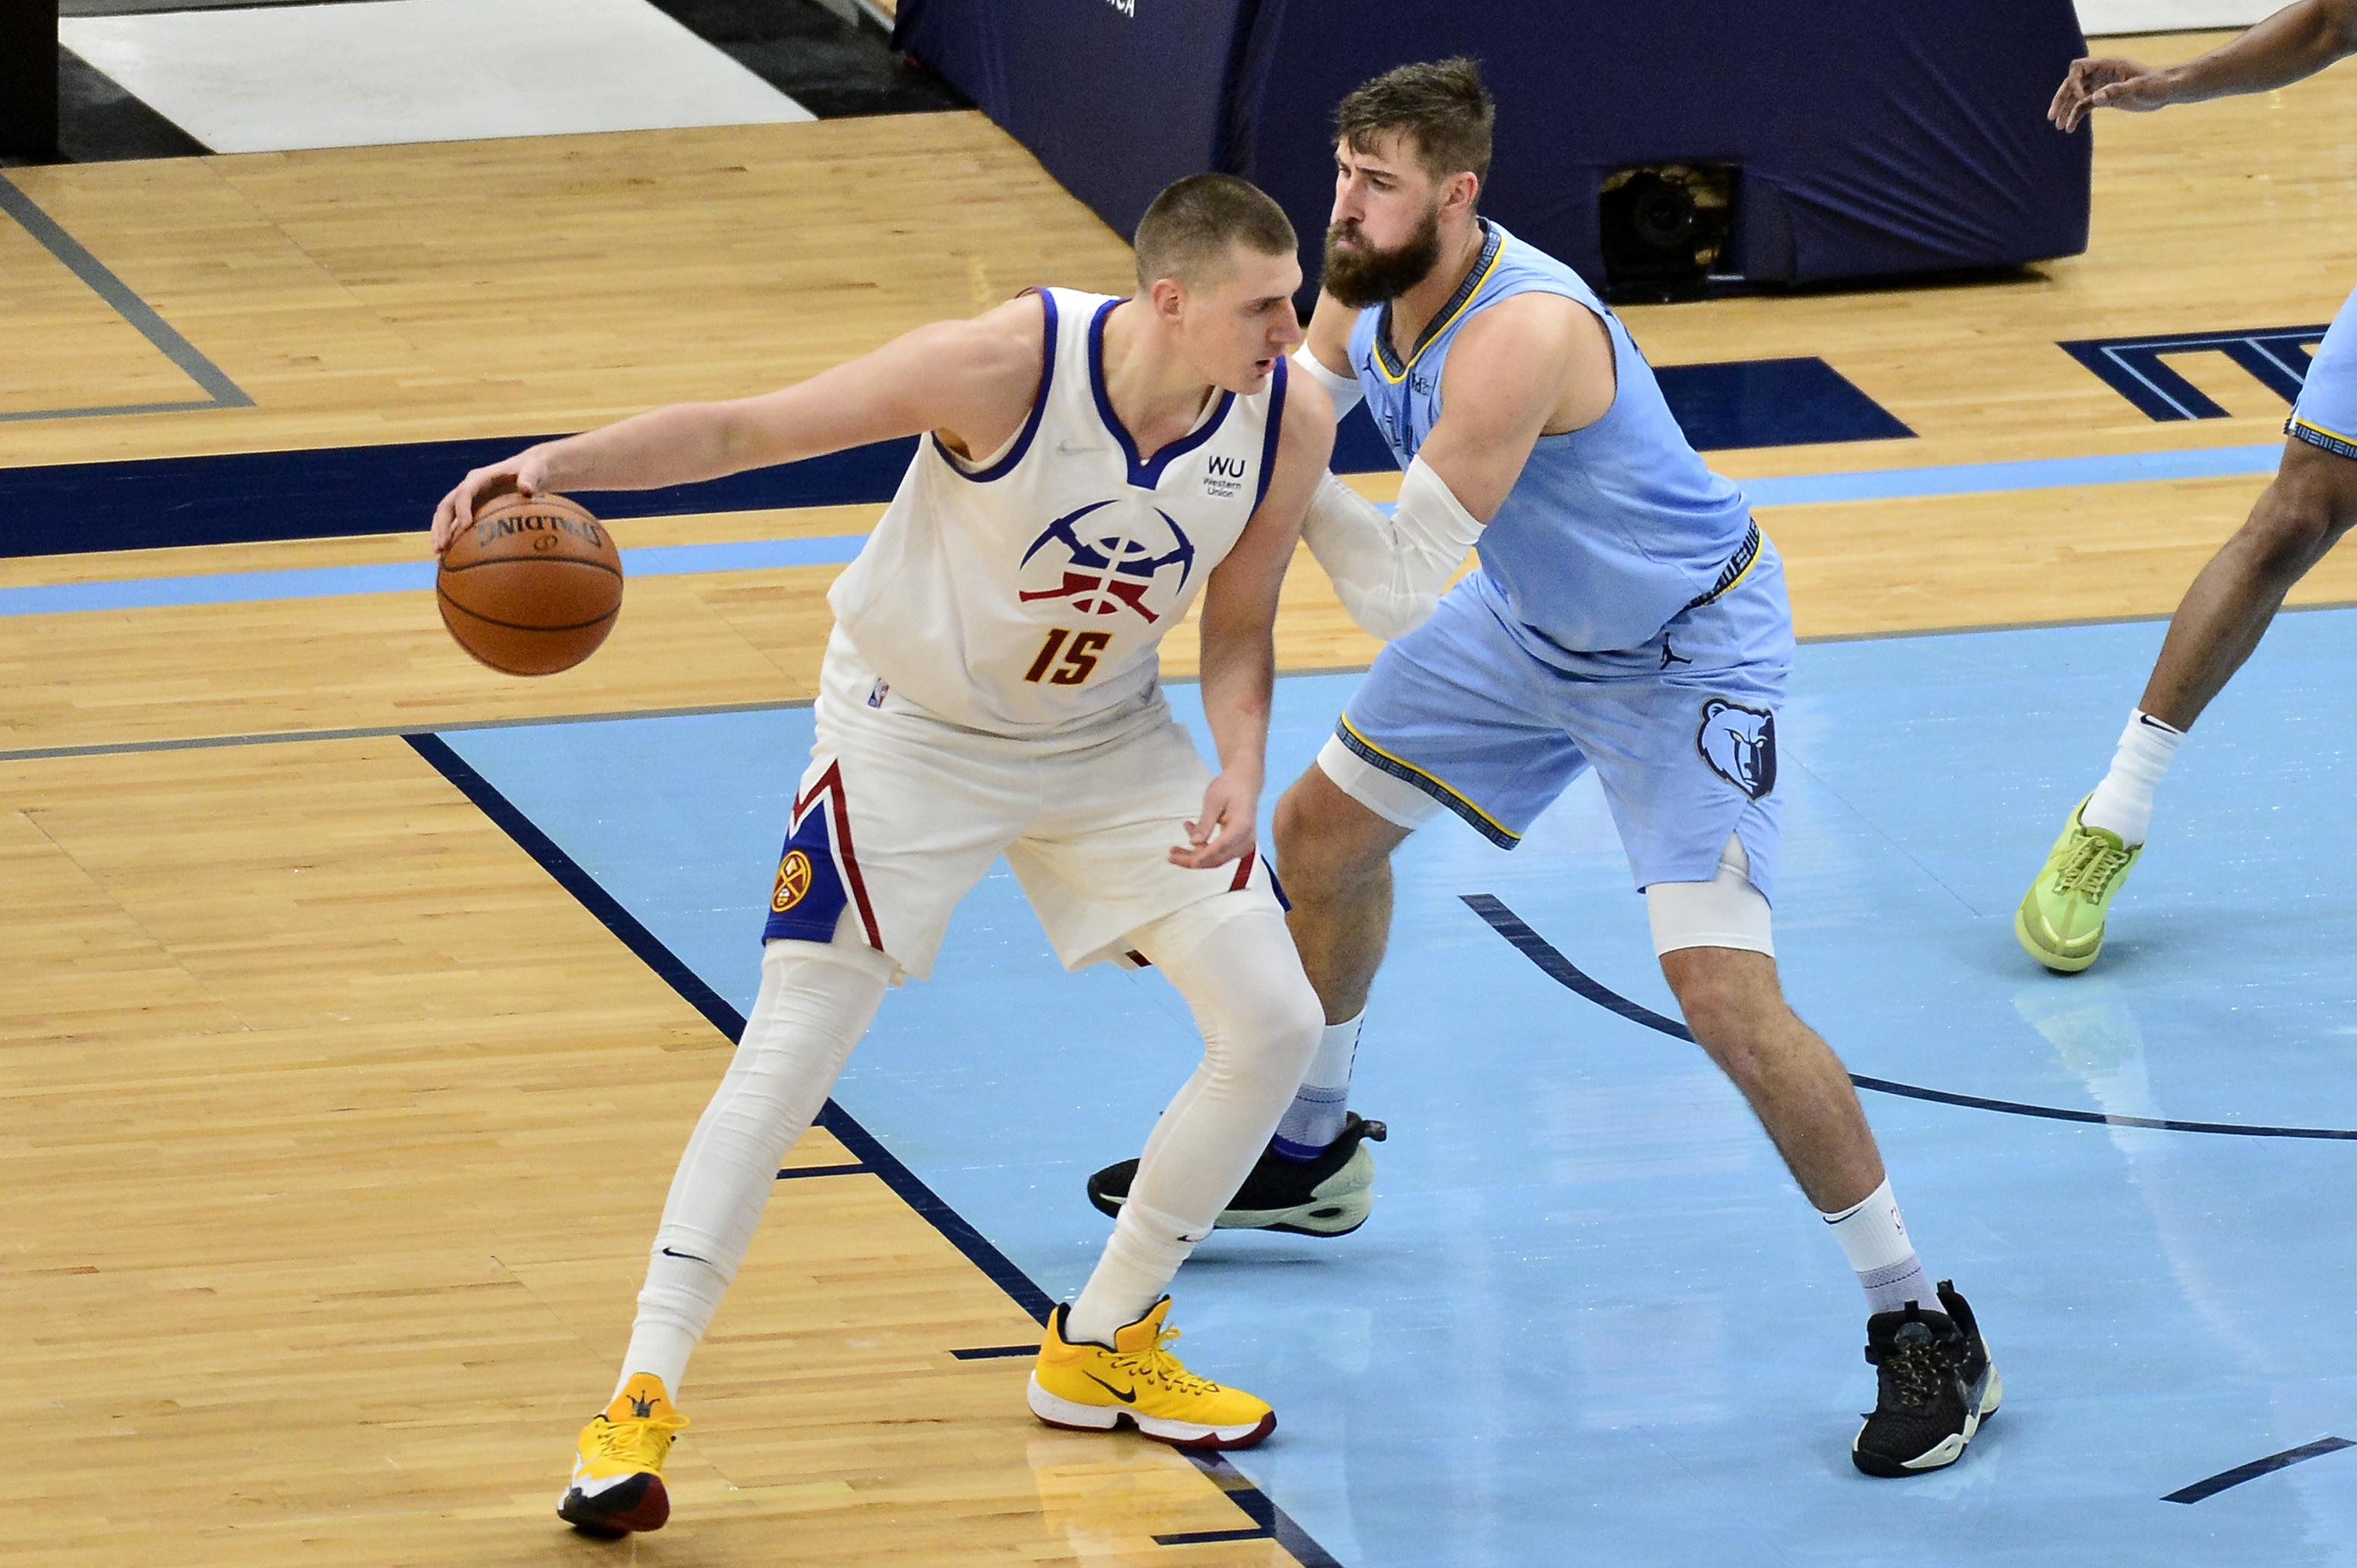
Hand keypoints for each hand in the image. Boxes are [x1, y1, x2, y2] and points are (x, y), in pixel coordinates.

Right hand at [430, 448, 551, 553]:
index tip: (465, 527)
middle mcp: (468, 489)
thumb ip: (530, 477)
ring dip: (440, 535)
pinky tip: (453, 561)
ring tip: (440, 558)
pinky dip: (453, 541)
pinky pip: (456, 526)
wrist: (529, 470)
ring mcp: (467, 501)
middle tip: (442, 547)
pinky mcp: (471, 511)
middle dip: (441, 526)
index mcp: (480, 477)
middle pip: (446, 506)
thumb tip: (527, 489)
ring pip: (445, 518)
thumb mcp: (535, 469)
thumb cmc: (533, 469)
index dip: (462, 508)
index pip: (465, 492)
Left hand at [1168, 769, 1261, 870]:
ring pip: (1215, 859)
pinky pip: (1217, 853)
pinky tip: (1191, 831)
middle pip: (1216, 859)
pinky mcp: (1238, 846)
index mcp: (1242, 826)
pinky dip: (1202, 847)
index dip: (1201, 857)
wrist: (1244, 783)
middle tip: (1171, 855)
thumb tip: (1194, 842)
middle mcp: (1246, 839)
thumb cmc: (1230, 787)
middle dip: (1192, 860)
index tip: (1185, 862)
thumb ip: (1205, 823)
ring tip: (1177, 843)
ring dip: (1195, 853)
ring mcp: (1243, 845)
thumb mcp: (1213, 800)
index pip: (1219, 848)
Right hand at [2050, 56, 2173, 130]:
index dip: (2073, 82)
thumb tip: (2095, 98)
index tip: (2081, 97)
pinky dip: (2076, 116)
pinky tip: (2069, 129)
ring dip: (2065, 110)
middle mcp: (2100, 74)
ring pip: (2075, 97)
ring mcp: (2101, 86)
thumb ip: (2117, 91)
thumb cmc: (2156, 85)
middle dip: (2061, 99)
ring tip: (2058, 126)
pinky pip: (2084, 106)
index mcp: (2107, 65)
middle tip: (2052, 116)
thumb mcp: (2138, 87)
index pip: (2078, 68)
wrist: (2166, 91)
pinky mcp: (2104, 99)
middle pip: (2072, 84)